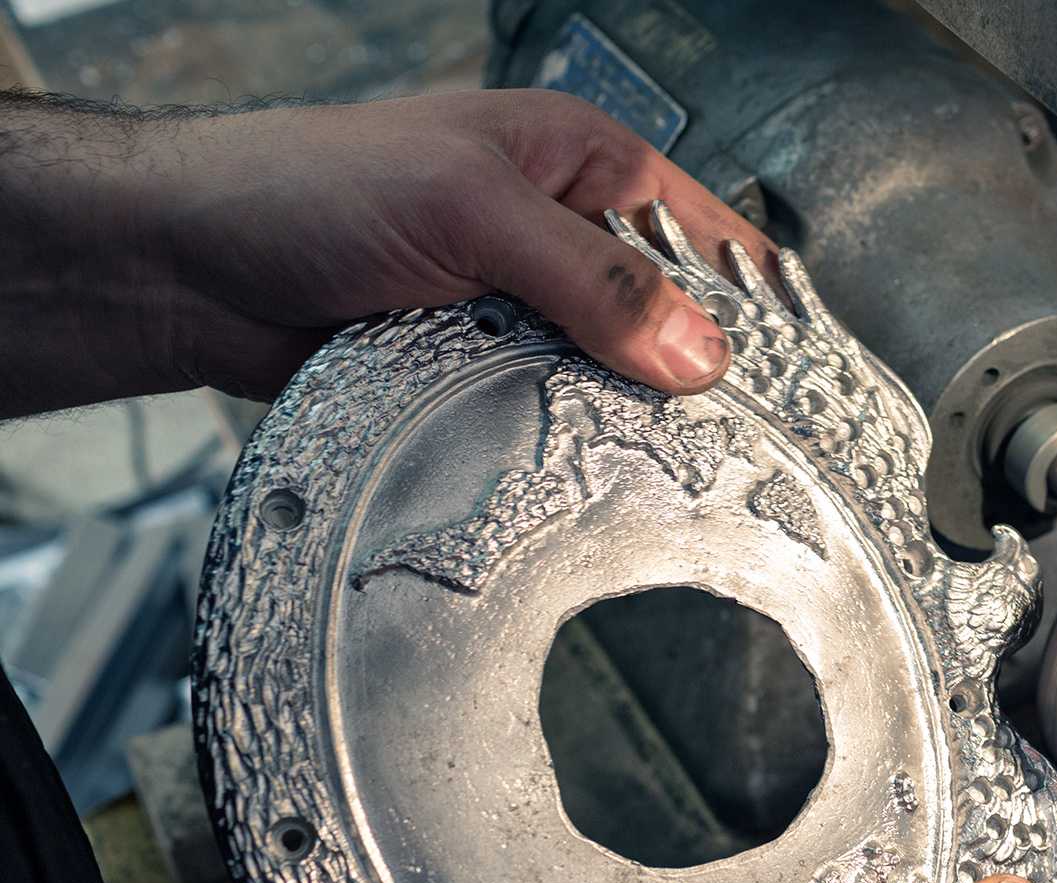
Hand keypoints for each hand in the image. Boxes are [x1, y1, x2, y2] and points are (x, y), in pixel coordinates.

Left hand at [0, 89, 775, 414]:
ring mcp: (522, 313)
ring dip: (625, 418)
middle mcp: (561, 238)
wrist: (188, 268)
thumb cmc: (305, 186)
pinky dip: (564, 447)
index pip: (703, 231)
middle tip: (741, 442)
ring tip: (673, 469)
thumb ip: (589, 276)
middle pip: (668, 318)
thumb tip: (697, 348)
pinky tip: (588, 475)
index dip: (752, 300)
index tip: (798, 374)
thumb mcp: (469, 206)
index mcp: (579, 163)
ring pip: (611, 380)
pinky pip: (548, 421)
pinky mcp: (481, 377)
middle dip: (694, 375)